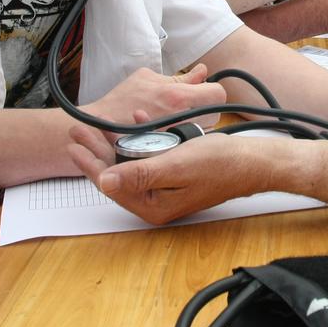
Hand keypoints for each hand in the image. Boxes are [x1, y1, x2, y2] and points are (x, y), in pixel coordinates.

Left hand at [68, 129, 269, 224]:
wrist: (252, 161)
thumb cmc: (219, 164)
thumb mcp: (175, 165)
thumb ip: (139, 173)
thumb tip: (103, 180)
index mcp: (153, 205)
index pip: (112, 184)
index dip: (91, 163)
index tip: (75, 144)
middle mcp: (156, 200)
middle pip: (118, 173)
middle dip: (99, 150)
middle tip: (79, 130)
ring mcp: (165, 187)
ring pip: (132, 162)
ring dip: (117, 142)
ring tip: (98, 125)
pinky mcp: (174, 173)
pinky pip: (151, 156)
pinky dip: (143, 138)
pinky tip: (138, 121)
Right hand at [80, 64, 226, 134]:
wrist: (98, 128)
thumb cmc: (120, 101)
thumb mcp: (147, 78)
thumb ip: (179, 77)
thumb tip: (202, 72)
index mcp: (176, 97)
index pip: (217, 94)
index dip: (212, 90)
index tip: (203, 90)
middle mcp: (180, 119)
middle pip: (215, 116)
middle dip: (206, 110)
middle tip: (191, 106)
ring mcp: (176, 137)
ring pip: (204, 132)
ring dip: (197, 124)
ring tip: (179, 120)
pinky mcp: (169, 151)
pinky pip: (188, 143)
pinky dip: (184, 137)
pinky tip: (172, 132)